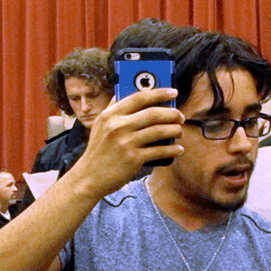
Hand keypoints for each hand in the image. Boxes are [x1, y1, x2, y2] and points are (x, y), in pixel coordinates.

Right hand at [68, 88, 182, 197]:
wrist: (89, 177)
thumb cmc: (98, 151)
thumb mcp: (100, 126)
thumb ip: (114, 109)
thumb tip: (128, 92)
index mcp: (110, 115)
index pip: (139, 97)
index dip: (159, 93)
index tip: (173, 92)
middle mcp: (118, 126)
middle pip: (153, 113)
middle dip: (171, 113)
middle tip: (180, 116)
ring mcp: (125, 143)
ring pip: (159, 131)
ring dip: (174, 130)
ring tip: (179, 132)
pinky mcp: (133, 159)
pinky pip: (159, 151)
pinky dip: (172, 150)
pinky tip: (178, 150)